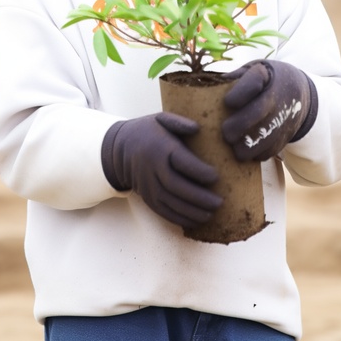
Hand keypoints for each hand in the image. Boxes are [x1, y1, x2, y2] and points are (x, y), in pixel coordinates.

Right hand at [101, 113, 222, 227]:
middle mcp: (152, 169)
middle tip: (219, 202)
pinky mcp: (148, 199)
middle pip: (176, 187)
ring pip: (171, 203)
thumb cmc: (149, 132)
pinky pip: (165, 212)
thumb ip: (179, 122)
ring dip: (192, 211)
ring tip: (212, 213)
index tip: (216, 176)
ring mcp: (149, 186)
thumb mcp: (161, 120)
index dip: (198, 171)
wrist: (121, 149)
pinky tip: (198, 220)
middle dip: (199, 197)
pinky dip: (181, 219)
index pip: (180, 162)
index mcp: (159, 148)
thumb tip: (197, 128)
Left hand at [222, 60, 317, 161]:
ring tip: (235, 150)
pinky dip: (258, 154)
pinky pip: (272, 149)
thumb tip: (206, 90)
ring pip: (266, 135)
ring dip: (249, 147)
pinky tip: (247, 152)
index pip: (253, 82)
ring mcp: (284, 115)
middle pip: (258, 111)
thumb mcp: (250, 71)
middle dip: (240, 125)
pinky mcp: (286, 134)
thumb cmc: (262, 81)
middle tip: (226, 134)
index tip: (227, 103)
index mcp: (263, 75)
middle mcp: (276, 94)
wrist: (297, 90)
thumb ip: (232, 80)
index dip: (240, 94)